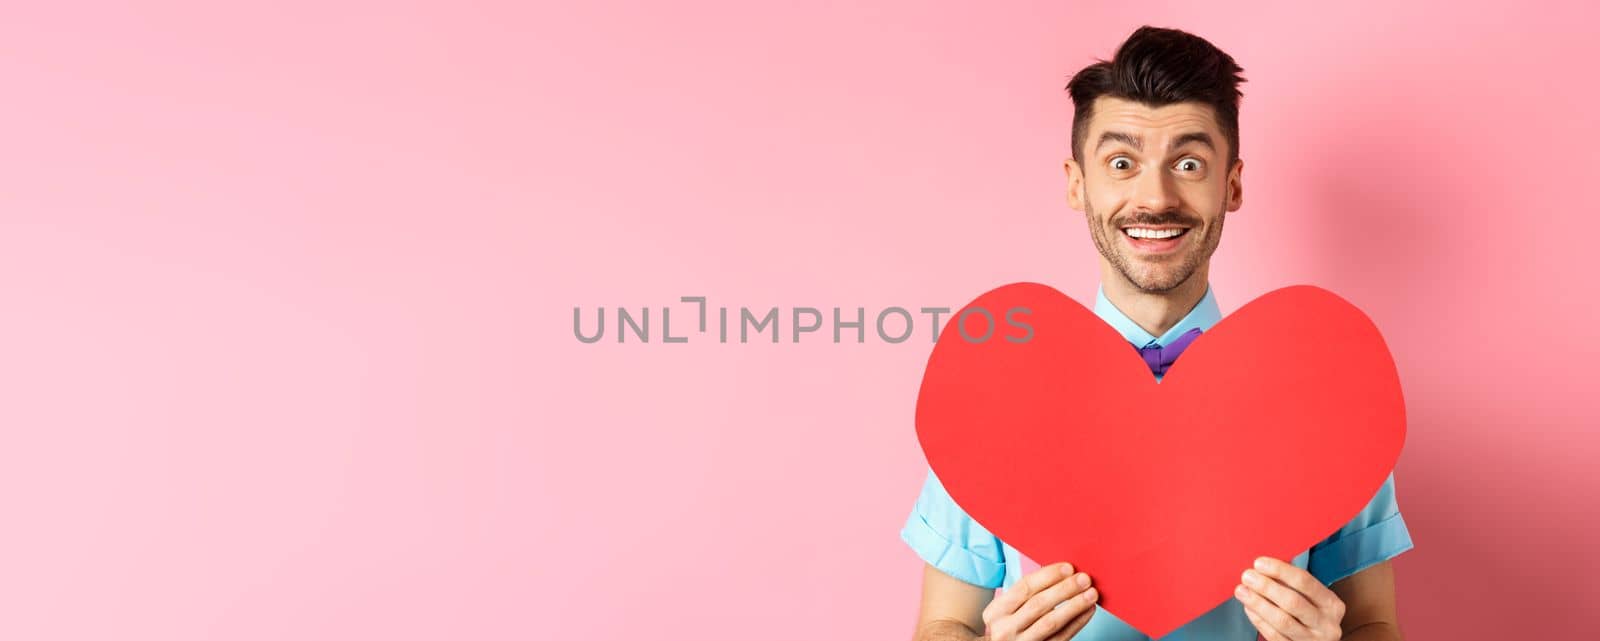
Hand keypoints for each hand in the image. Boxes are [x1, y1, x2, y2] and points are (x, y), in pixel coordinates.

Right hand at [979, 561, 1097, 640]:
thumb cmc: (1008, 627)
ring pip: (1051, 622)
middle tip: (1084, 578)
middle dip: (1064, 589)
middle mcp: (1005, 628)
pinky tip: (1087, 611)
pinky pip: (1061, 637)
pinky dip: (1077, 623)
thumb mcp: (1005, 611)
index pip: (1024, 588)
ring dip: (1074, 606)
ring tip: (1091, 594)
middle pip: (1038, 604)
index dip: (1048, 576)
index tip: (1068, 567)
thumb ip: (1025, 596)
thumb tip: (1060, 574)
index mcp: (996, 611)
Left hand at [1235, 556, 1345, 640]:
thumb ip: (1293, 585)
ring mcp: (1313, 640)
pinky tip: (1249, 609)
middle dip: (1266, 587)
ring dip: (1258, 603)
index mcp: (1333, 605)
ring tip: (1242, 591)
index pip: (1305, 582)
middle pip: (1293, 602)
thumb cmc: (1312, 615)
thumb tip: (1263, 568)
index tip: (1259, 563)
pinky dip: (1259, 621)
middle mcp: (1327, 624)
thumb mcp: (1313, 599)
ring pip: (1282, 621)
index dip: (1280, 571)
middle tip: (1247, 576)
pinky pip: (1274, 635)